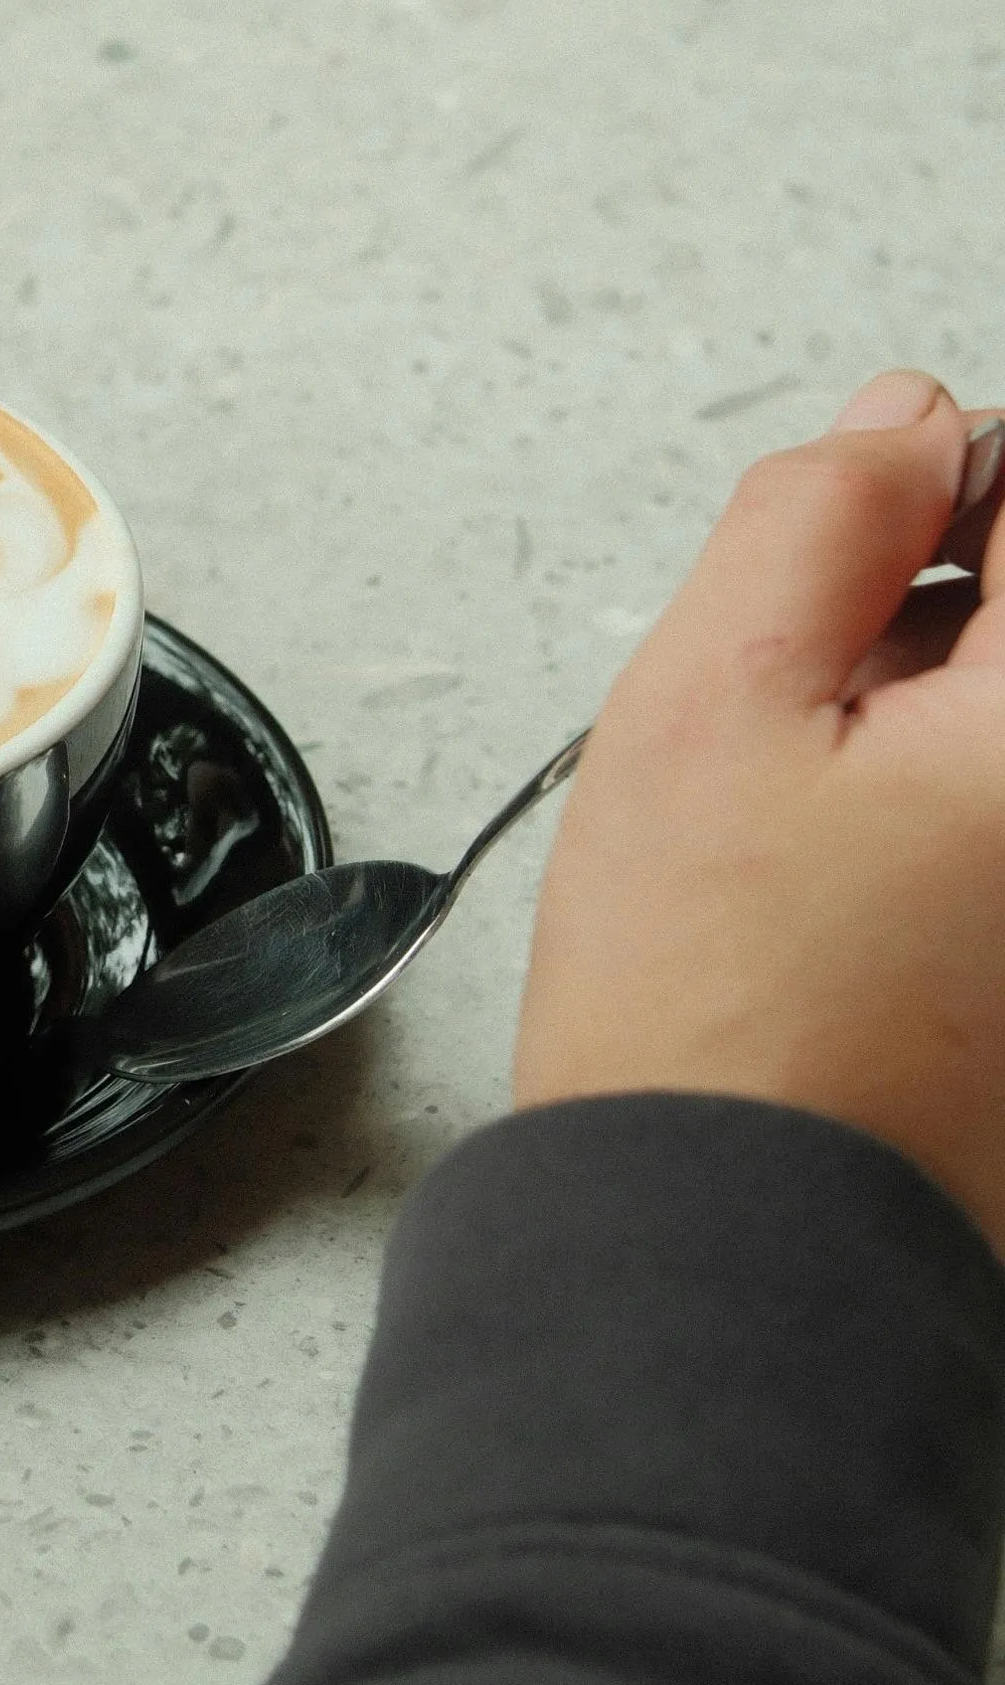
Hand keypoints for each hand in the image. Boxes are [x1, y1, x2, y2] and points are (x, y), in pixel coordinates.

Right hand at [515, 370, 1004, 1246]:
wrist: (729, 1262)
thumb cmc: (713, 1023)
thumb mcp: (709, 702)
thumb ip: (817, 517)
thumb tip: (908, 422)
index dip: (940, 494)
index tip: (858, 546)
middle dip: (940, 629)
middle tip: (813, 721)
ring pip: (1001, 741)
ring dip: (940, 734)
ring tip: (819, 843)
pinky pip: (988, 851)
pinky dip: (943, 840)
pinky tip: (857, 910)